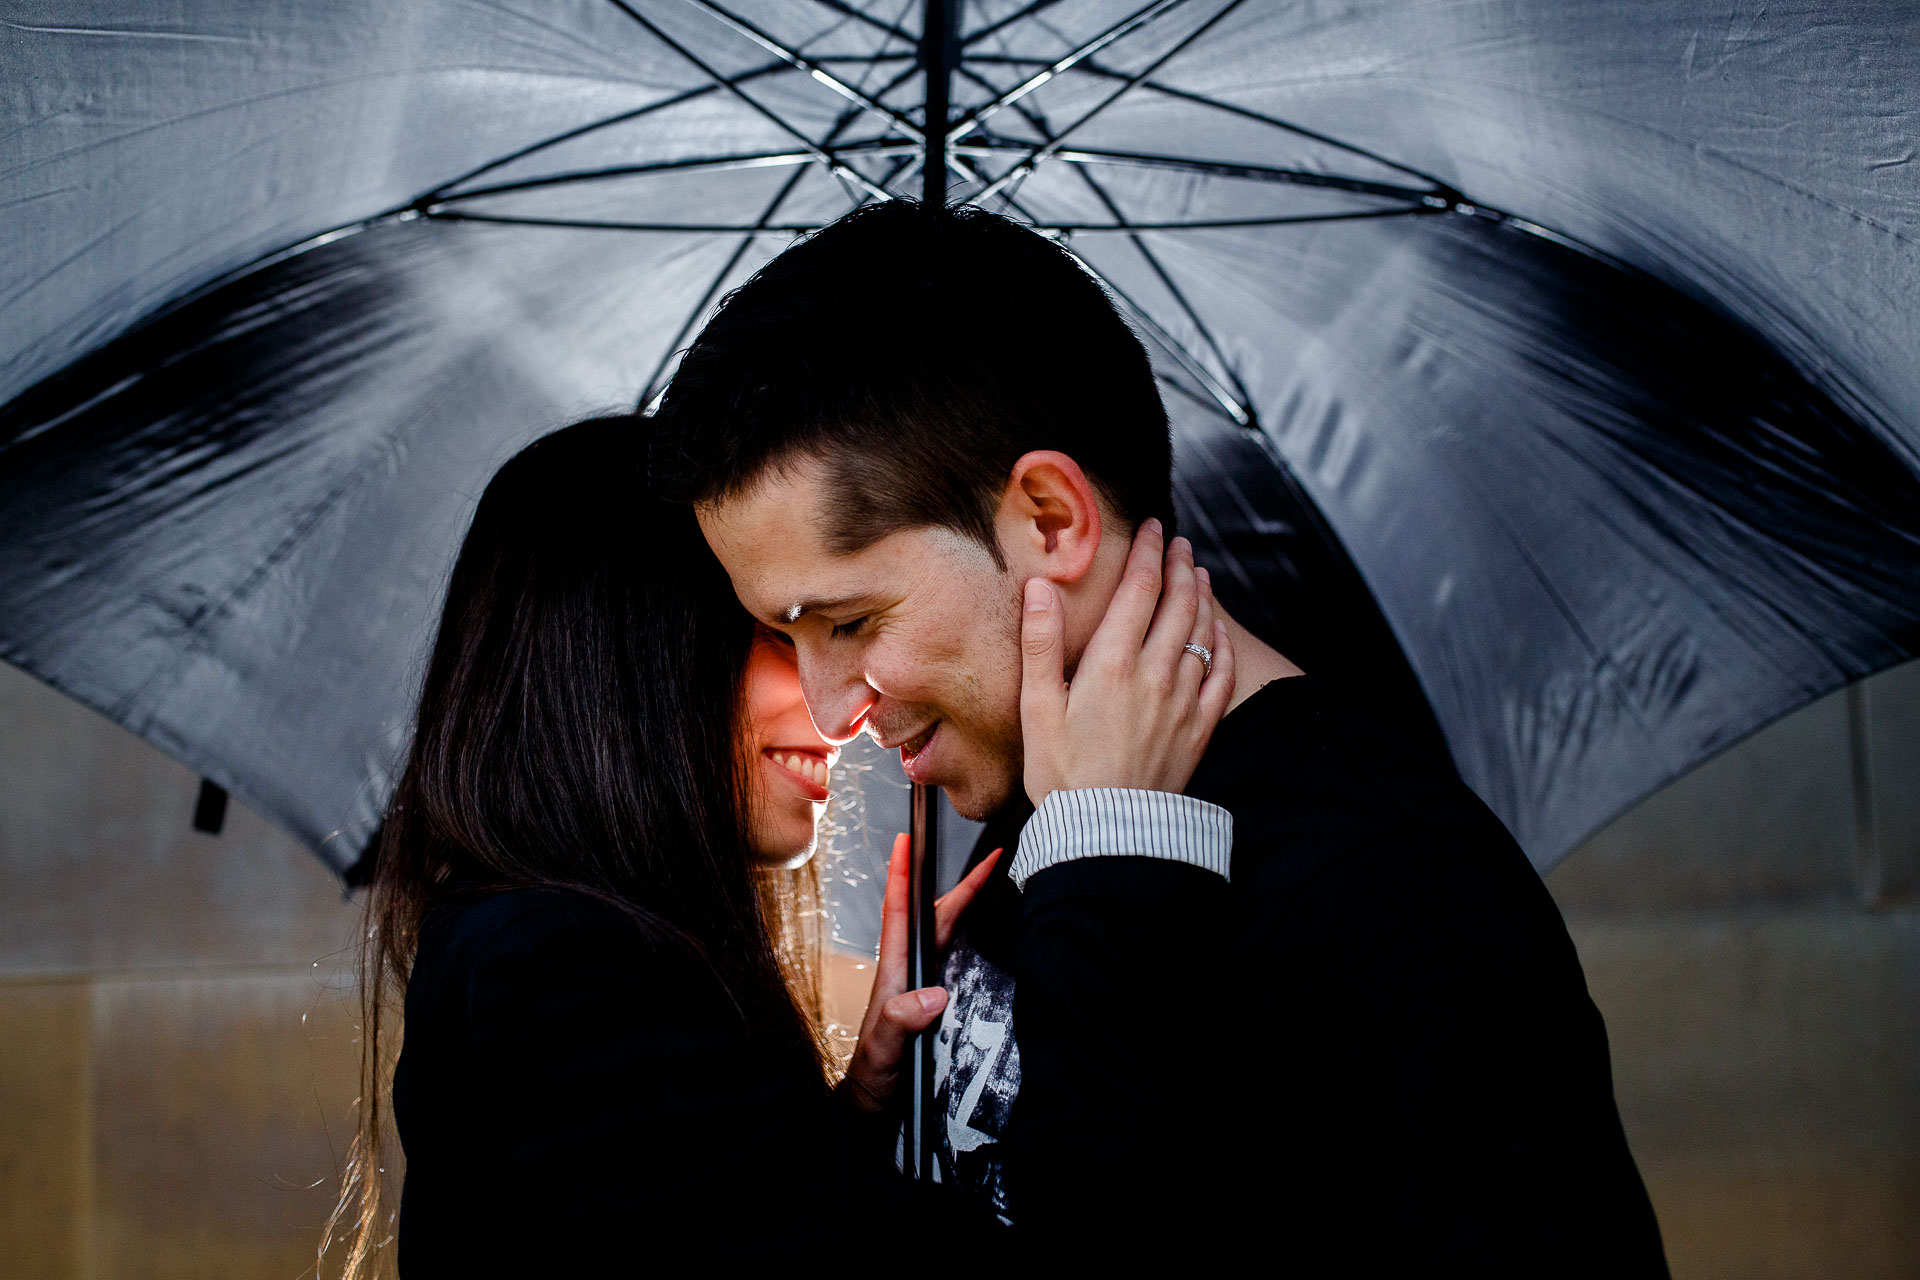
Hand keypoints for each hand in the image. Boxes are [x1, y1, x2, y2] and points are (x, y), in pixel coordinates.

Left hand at [843, 833, 1000, 1114]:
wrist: (874, 1109)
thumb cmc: (873, 1077)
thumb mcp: (883, 1050)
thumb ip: (901, 1020)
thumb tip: (933, 993)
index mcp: (894, 972)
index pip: (898, 913)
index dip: (901, 874)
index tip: (907, 840)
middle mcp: (908, 972)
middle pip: (934, 916)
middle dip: (959, 883)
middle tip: (988, 856)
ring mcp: (921, 986)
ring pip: (945, 934)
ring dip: (965, 904)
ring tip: (989, 879)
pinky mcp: (934, 1003)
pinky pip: (954, 959)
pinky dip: (969, 937)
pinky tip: (981, 931)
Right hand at [1021, 519, 1235, 806]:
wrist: (1106, 834)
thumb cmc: (1061, 773)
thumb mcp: (1036, 707)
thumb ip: (1041, 642)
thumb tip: (1039, 586)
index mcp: (1112, 663)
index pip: (1140, 590)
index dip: (1149, 552)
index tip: (1154, 528)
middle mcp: (1154, 674)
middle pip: (1178, 602)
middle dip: (1181, 565)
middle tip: (1180, 542)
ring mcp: (1182, 701)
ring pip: (1202, 633)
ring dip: (1203, 597)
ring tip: (1200, 574)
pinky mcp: (1199, 730)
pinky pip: (1221, 675)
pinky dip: (1223, 645)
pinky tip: (1220, 633)